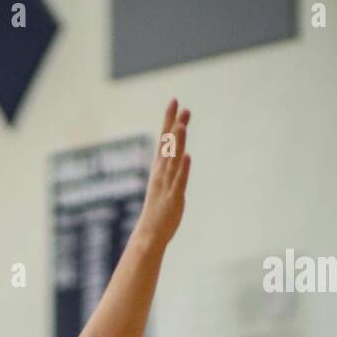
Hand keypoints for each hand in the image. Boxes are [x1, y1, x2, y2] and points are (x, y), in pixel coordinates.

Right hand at [137, 98, 190, 245]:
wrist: (149, 234)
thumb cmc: (158, 211)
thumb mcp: (165, 185)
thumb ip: (171, 169)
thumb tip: (176, 155)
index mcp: (160, 168)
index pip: (164, 139)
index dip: (169, 119)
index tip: (174, 101)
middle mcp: (162, 172)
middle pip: (168, 145)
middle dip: (174, 125)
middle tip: (181, 105)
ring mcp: (167, 184)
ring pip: (173, 159)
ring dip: (177, 142)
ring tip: (182, 125)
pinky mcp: (174, 197)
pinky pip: (179, 180)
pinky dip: (183, 168)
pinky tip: (187, 155)